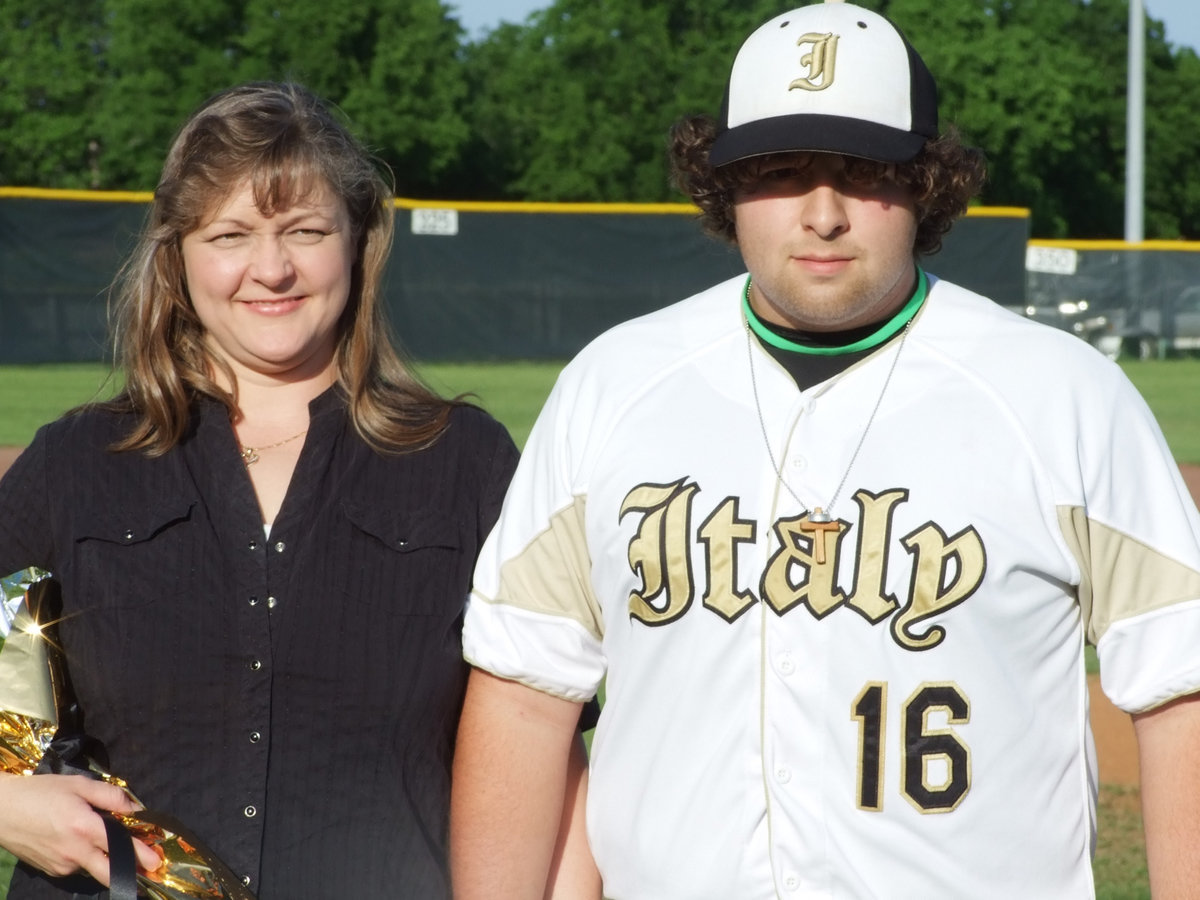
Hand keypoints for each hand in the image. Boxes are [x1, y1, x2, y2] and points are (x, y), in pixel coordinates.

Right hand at [0, 773, 160, 884]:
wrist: (1, 810)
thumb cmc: (41, 792)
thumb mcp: (79, 785)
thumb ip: (111, 796)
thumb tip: (135, 808)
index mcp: (85, 828)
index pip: (121, 846)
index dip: (141, 855)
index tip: (157, 861)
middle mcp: (75, 852)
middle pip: (109, 872)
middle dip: (131, 872)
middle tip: (149, 869)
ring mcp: (62, 866)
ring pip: (94, 867)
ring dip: (106, 858)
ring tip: (108, 841)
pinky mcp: (52, 871)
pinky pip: (78, 866)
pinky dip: (87, 857)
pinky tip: (81, 842)